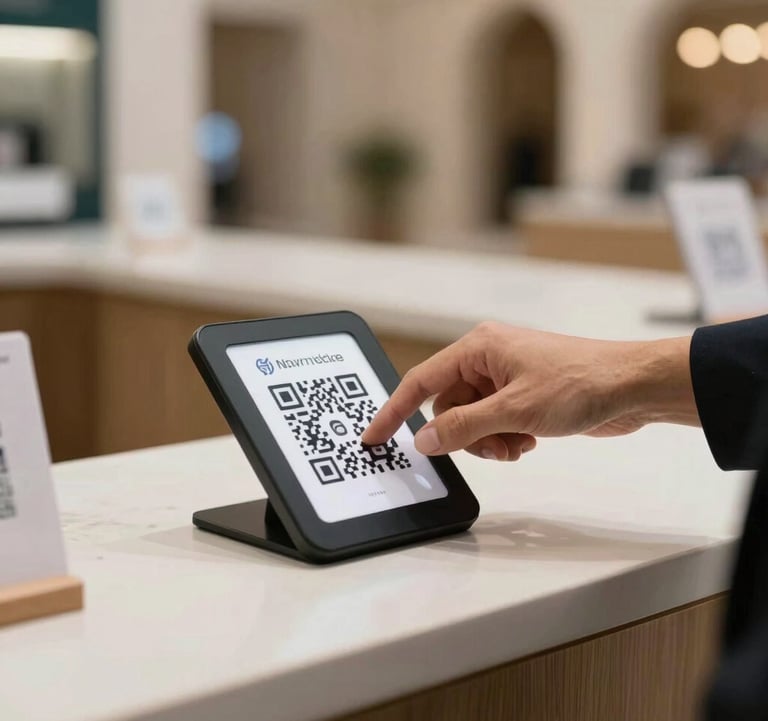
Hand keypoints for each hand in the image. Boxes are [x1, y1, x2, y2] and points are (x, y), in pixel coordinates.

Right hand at [362, 322, 696, 460]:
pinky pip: (493, 424)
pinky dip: (505, 438)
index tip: (374, 436)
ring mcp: (505, 379)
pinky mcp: (522, 396)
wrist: (632, 386)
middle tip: (492, 446)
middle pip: (448, 407)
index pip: (421, 381)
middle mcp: (487, 360)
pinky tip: (530, 439)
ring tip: (518, 443)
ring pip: (471, 420)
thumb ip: (464, 426)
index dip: (394, 411)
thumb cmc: (582, 381)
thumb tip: (425, 438)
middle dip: (465, 435)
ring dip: (488, 440)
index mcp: (478, 348)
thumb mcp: (515, 410)